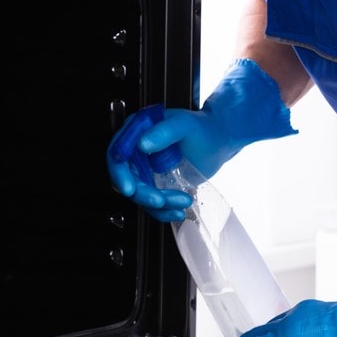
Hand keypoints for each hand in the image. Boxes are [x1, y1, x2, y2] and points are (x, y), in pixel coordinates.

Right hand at [107, 59, 294, 220]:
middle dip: (143, 194)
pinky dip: (165, 211)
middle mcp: (137, 152)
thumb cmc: (202, 129)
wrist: (219, 142)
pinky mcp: (157, 185)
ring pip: (141, 195)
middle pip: (127, 180)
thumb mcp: (184, 125)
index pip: (117, 154)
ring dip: (159, 204)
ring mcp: (146, 170)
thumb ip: (163, 132)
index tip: (130, 188)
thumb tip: (143, 143)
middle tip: (160, 200)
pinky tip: (179, 211)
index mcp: (137, 131)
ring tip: (183, 201)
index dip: (119, 173)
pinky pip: (153, 204)